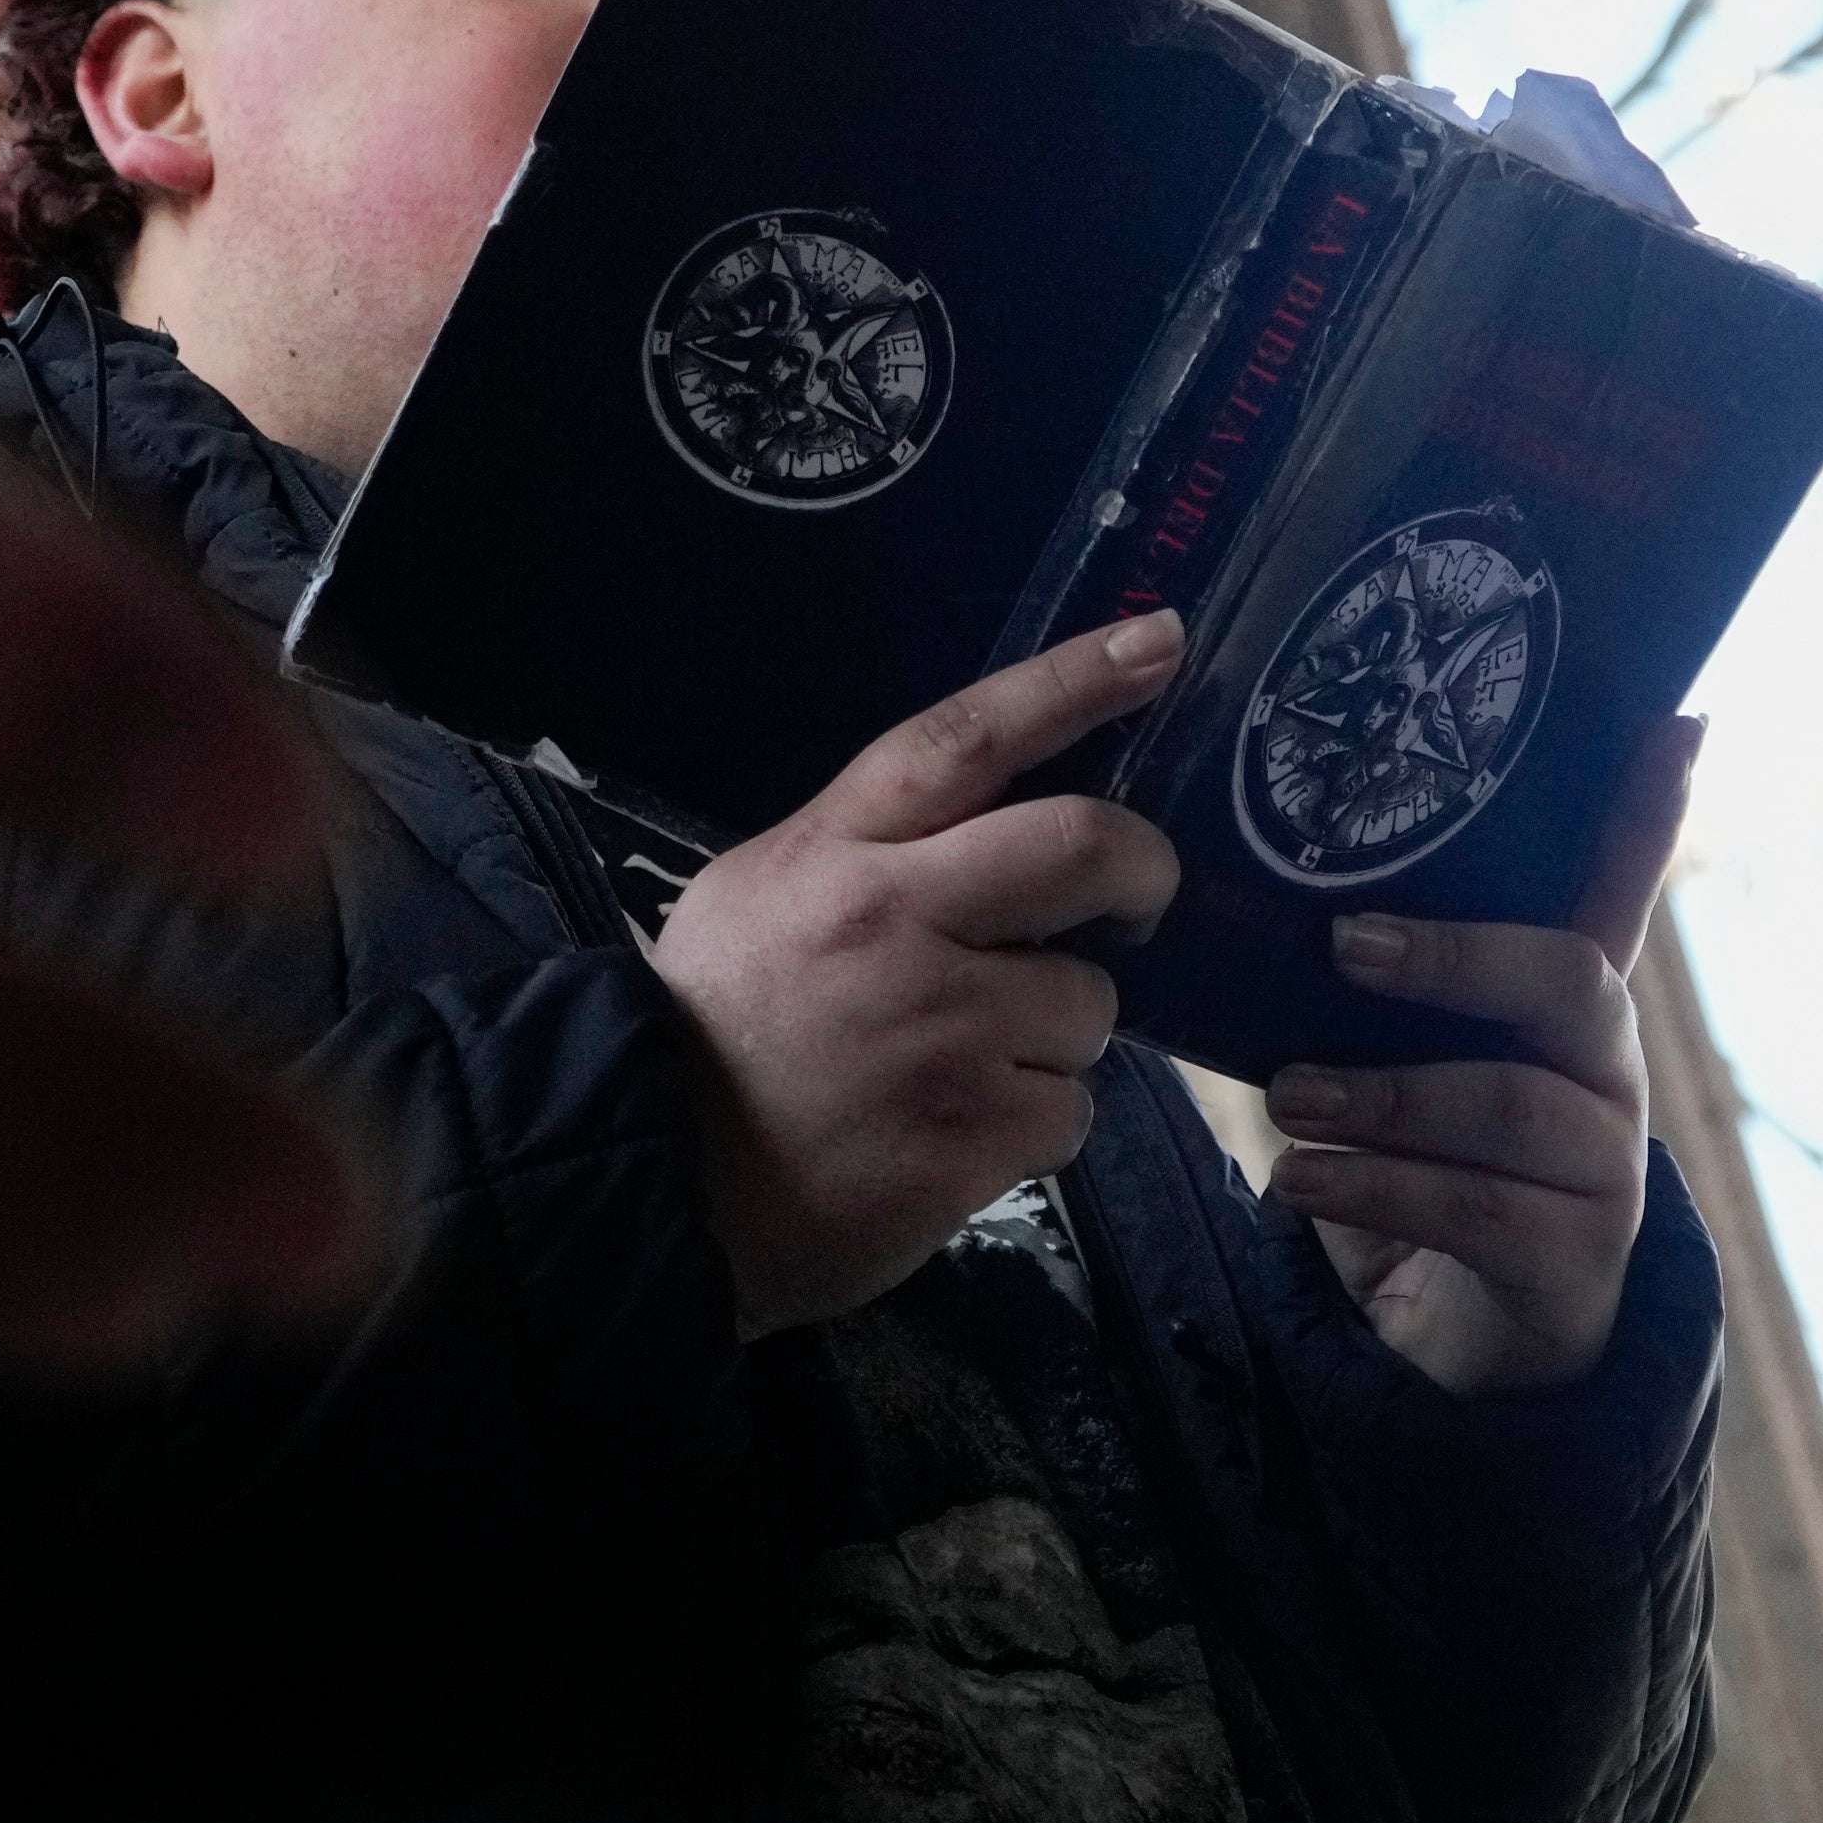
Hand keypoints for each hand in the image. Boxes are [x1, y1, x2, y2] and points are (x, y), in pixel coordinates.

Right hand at [648, 611, 1188, 1326]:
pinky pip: (1071, 1113)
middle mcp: (899, 921)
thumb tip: (991, 827)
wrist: (659, 1182)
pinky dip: (1035, 1128)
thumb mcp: (760, 893)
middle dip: (1144, 871)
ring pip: (1088, 1004)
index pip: (971, 736)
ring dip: (1056, 1037)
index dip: (1077, 680)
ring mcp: (945, 1031)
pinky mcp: (975, 1133)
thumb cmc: (717, 1030)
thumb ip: (868, 850)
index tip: (1163, 639)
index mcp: (841, 850)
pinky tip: (964, 1137)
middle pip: (1087, 847)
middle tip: (1139, 902)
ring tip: (973, 1067)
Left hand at [1258, 716, 1697, 1395]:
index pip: (1618, 883)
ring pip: (1513, 1102)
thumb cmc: (1417, 1162)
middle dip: (1456, 955)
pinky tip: (1295, 1182)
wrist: (1457, 1338)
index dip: (1648, 807)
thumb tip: (1230, 882)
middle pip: (1571, 978)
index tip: (1677, 717)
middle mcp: (1605, 1063)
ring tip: (1287, 1094)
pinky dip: (1377, 1188)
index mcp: (1562, 996)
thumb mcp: (1390, 1053)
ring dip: (1386, 1093)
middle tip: (1344, 944)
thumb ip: (1348, 979)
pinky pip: (1479, 1210)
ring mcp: (1605, 1161)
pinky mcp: (1577, 1253)